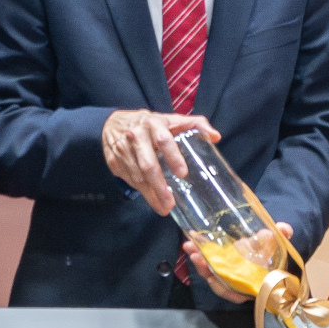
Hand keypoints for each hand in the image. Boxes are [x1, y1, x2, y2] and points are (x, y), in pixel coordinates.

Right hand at [103, 110, 219, 215]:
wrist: (112, 123)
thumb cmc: (150, 124)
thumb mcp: (171, 120)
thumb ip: (195, 125)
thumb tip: (216, 137)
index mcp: (153, 124)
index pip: (164, 141)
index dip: (173, 157)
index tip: (183, 174)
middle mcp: (136, 136)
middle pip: (148, 165)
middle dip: (159, 186)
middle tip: (170, 203)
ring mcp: (123, 150)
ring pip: (137, 177)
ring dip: (150, 195)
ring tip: (164, 207)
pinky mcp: (114, 162)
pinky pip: (129, 180)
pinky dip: (141, 192)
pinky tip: (152, 199)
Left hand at [184, 223, 292, 294]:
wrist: (267, 247)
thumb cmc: (271, 251)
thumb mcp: (276, 244)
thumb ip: (280, 237)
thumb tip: (284, 229)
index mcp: (250, 284)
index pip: (234, 293)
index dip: (222, 288)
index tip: (211, 277)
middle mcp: (236, 282)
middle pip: (217, 282)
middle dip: (204, 270)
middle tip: (196, 256)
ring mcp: (227, 273)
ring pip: (210, 273)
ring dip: (199, 261)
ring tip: (189, 246)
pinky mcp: (220, 263)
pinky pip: (208, 263)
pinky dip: (200, 254)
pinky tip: (192, 244)